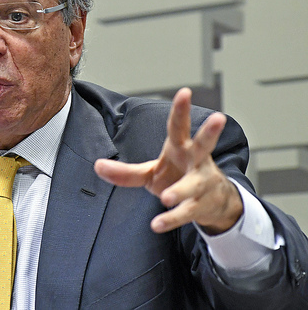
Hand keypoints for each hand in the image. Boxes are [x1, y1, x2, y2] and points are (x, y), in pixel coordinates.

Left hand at [94, 88, 242, 234]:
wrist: (212, 204)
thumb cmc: (178, 177)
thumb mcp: (150, 173)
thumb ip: (125, 172)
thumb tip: (97, 166)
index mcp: (181, 148)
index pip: (180, 126)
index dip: (181, 109)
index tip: (185, 92)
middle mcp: (197, 162)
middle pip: (205, 145)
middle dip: (211, 132)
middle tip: (218, 118)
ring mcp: (202, 183)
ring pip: (194, 185)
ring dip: (180, 190)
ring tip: (166, 197)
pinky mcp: (202, 205)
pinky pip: (186, 212)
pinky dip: (171, 219)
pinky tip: (157, 224)